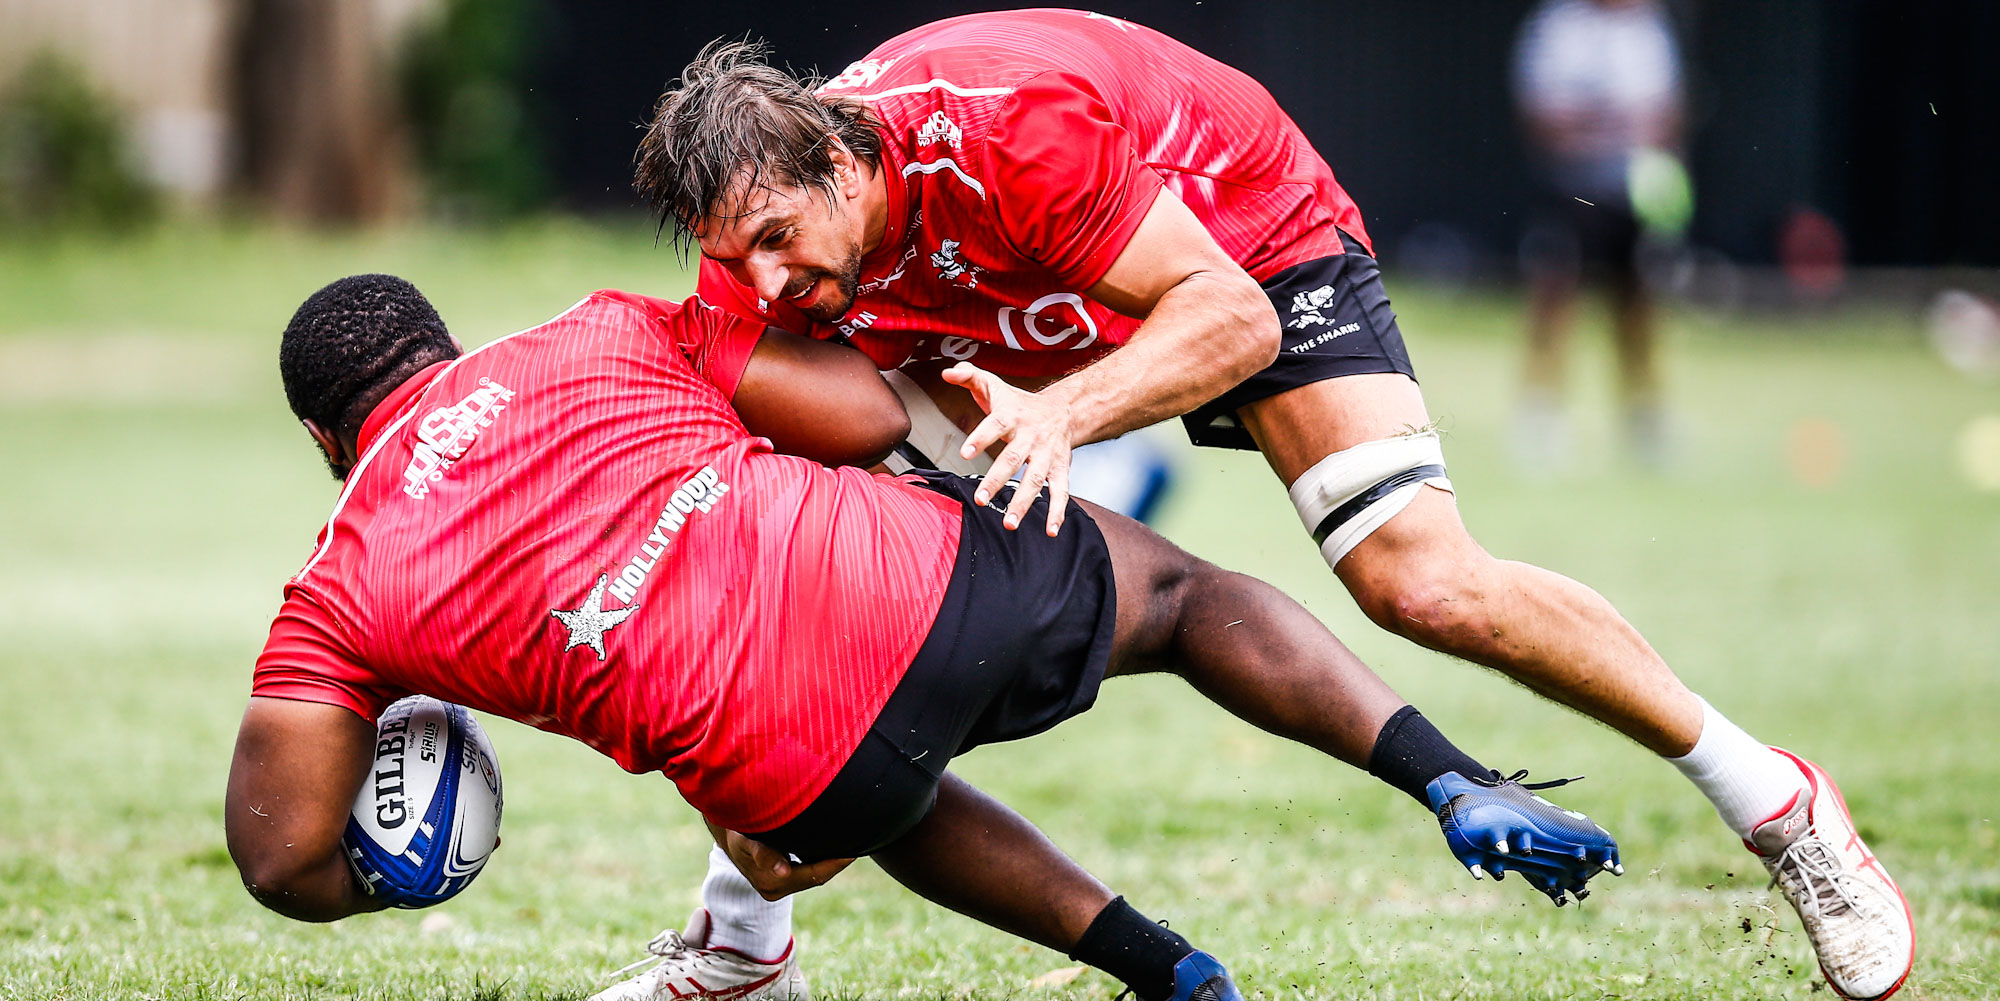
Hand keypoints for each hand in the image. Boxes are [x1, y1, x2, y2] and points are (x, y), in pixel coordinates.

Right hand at [711, 825, 854, 900]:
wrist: (725, 834)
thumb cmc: (738, 832)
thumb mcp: (746, 840)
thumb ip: (762, 853)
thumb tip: (781, 871)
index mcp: (771, 883)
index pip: (814, 875)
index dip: (835, 864)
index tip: (854, 852)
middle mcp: (775, 890)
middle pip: (817, 877)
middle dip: (838, 863)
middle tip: (862, 844)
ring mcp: (778, 888)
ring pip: (814, 875)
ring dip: (832, 862)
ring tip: (853, 843)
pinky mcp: (781, 880)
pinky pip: (808, 871)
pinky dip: (821, 860)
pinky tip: (835, 847)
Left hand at [941, 362, 1074, 535]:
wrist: (1065, 409)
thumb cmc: (1019, 402)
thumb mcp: (994, 385)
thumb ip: (969, 376)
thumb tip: (946, 371)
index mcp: (1011, 416)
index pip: (994, 425)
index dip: (980, 437)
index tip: (965, 453)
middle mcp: (1030, 436)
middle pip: (1013, 458)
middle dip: (997, 480)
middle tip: (980, 499)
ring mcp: (1047, 454)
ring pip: (1036, 480)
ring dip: (1023, 502)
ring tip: (1009, 523)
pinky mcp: (1060, 468)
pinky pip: (1061, 491)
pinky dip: (1058, 512)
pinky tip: (1051, 531)